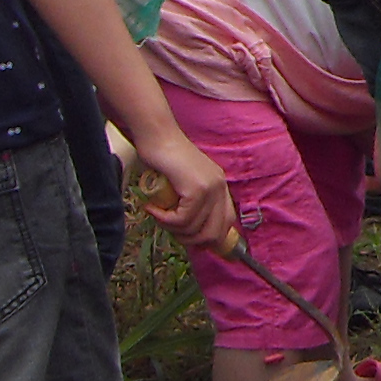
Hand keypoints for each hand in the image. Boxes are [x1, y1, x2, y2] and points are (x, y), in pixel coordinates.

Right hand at [134, 132, 238, 252]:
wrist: (158, 137)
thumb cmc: (164, 160)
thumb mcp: (184, 184)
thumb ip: (192, 203)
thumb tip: (190, 233)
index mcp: (220, 186)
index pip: (226, 223)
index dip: (211, 239)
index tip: (193, 243)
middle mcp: (220, 187)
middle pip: (214, 233)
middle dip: (191, 241)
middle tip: (170, 230)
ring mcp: (210, 187)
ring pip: (195, 229)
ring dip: (172, 228)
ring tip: (158, 214)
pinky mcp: (197, 188)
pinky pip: (182, 220)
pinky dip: (165, 220)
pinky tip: (153, 209)